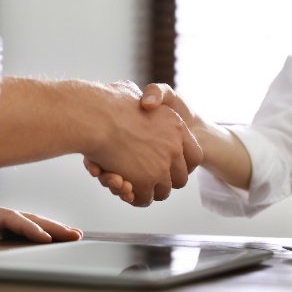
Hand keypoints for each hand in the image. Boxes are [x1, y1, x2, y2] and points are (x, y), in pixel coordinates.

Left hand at [0, 202, 82, 242]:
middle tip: (76, 235)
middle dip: (55, 227)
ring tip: (75, 234)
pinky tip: (57, 236)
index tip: (46, 239)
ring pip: (33, 221)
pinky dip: (45, 230)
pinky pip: (28, 227)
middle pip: (32, 218)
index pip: (16, 220)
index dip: (32, 230)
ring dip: (54, 228)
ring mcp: (2, 220)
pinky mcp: (2, 228)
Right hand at [81, 80, 201, 206]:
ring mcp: (161, 166)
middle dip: (164, 182)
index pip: (194, 157)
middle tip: (147, 178)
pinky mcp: (146, 181)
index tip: (169, 166)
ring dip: (148, 191)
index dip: (182, 164)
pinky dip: (134, 198)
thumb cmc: (109, 102)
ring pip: (162, 192)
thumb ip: (145, 99)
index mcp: (177, 127)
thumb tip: (147, 103)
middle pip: (180, 179)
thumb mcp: (136, 92)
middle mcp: (174, 148)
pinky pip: (144, 199)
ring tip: (130, 183)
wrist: (96, 115)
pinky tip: (123, 187)